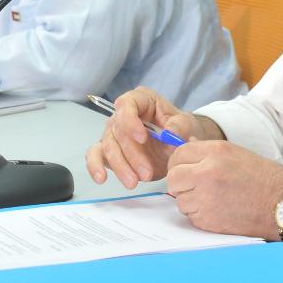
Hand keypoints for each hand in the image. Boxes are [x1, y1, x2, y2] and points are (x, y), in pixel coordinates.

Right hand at [85, 87, 210, 188]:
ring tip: (134, 182)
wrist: (178, 147)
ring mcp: (114, 132)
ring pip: (109, 147)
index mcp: (141, 100)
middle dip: (131, 154)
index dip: (130, 120)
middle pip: (118, 131)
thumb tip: (170, 132)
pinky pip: (96, 155)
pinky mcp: (110, 150)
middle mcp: (123, 114)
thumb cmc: (180, 129)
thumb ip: (180, 126)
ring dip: (120, 166)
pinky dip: (95, 166)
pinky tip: (101, 178)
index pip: (127, 104)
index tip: (142, 138)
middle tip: (146, 173)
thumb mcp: (187, 124)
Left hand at [167, 141, 282, 239]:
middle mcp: (207, 172)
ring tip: (212, 199)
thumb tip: (184, 147)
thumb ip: (207, 152)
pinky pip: (190, 215)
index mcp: (215, 152)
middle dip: (180, 183)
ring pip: (180, 199)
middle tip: (193, 186)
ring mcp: (206, 197)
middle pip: (173, 178)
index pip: (178, 155)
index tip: (185, 169)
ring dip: (190, 200)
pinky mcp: (208, 220)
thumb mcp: (235, 153)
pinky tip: (218, 210)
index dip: (179, 163)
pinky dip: (199, 214)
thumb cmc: (262, 178)